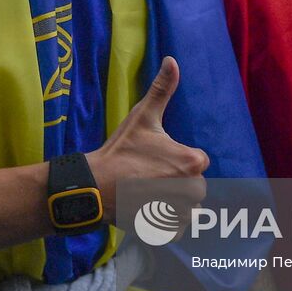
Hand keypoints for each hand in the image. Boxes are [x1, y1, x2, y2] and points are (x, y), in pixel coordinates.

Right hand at [88, 57, 208, 221]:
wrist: (94, 187)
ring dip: (171, 203)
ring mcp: (180, 213)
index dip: (175, 160)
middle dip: (175, 183)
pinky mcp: (168, 230)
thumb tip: (172, 60)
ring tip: (145, 194)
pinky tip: (146, 209)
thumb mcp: (142, 117)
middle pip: (194, 186)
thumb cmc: (120, 151)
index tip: (154, 161)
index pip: (197, 162)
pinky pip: (177, 227)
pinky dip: (165, 222)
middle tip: (147, 177)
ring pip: (187, 208)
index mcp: (192, 161)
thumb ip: (162, 89)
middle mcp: (192, 189)